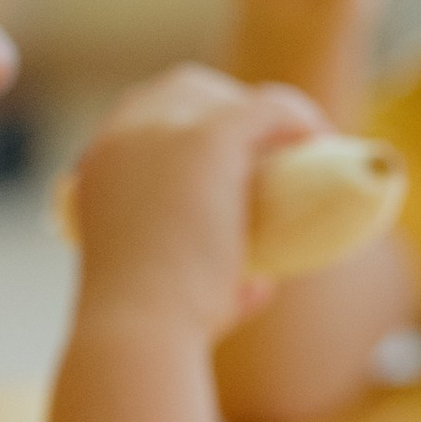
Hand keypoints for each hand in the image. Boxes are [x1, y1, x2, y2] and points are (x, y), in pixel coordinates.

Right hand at [68, 64, 329, 343]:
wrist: (139, 331)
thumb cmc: (155, 327)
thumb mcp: (169, 286)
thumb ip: (210, 273)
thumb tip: (259, 283)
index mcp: (99, 165)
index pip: (145, 113)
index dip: (192, 122)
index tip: (233, 159)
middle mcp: (121, 136)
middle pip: (183, 90)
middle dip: (228, 107)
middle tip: (272, 154)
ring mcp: (161, 132)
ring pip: (225, 96)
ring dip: (263, 113)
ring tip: (303, 147)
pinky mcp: (206, 138)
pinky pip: (265, 107)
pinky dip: (296, 118)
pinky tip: (321, 142)